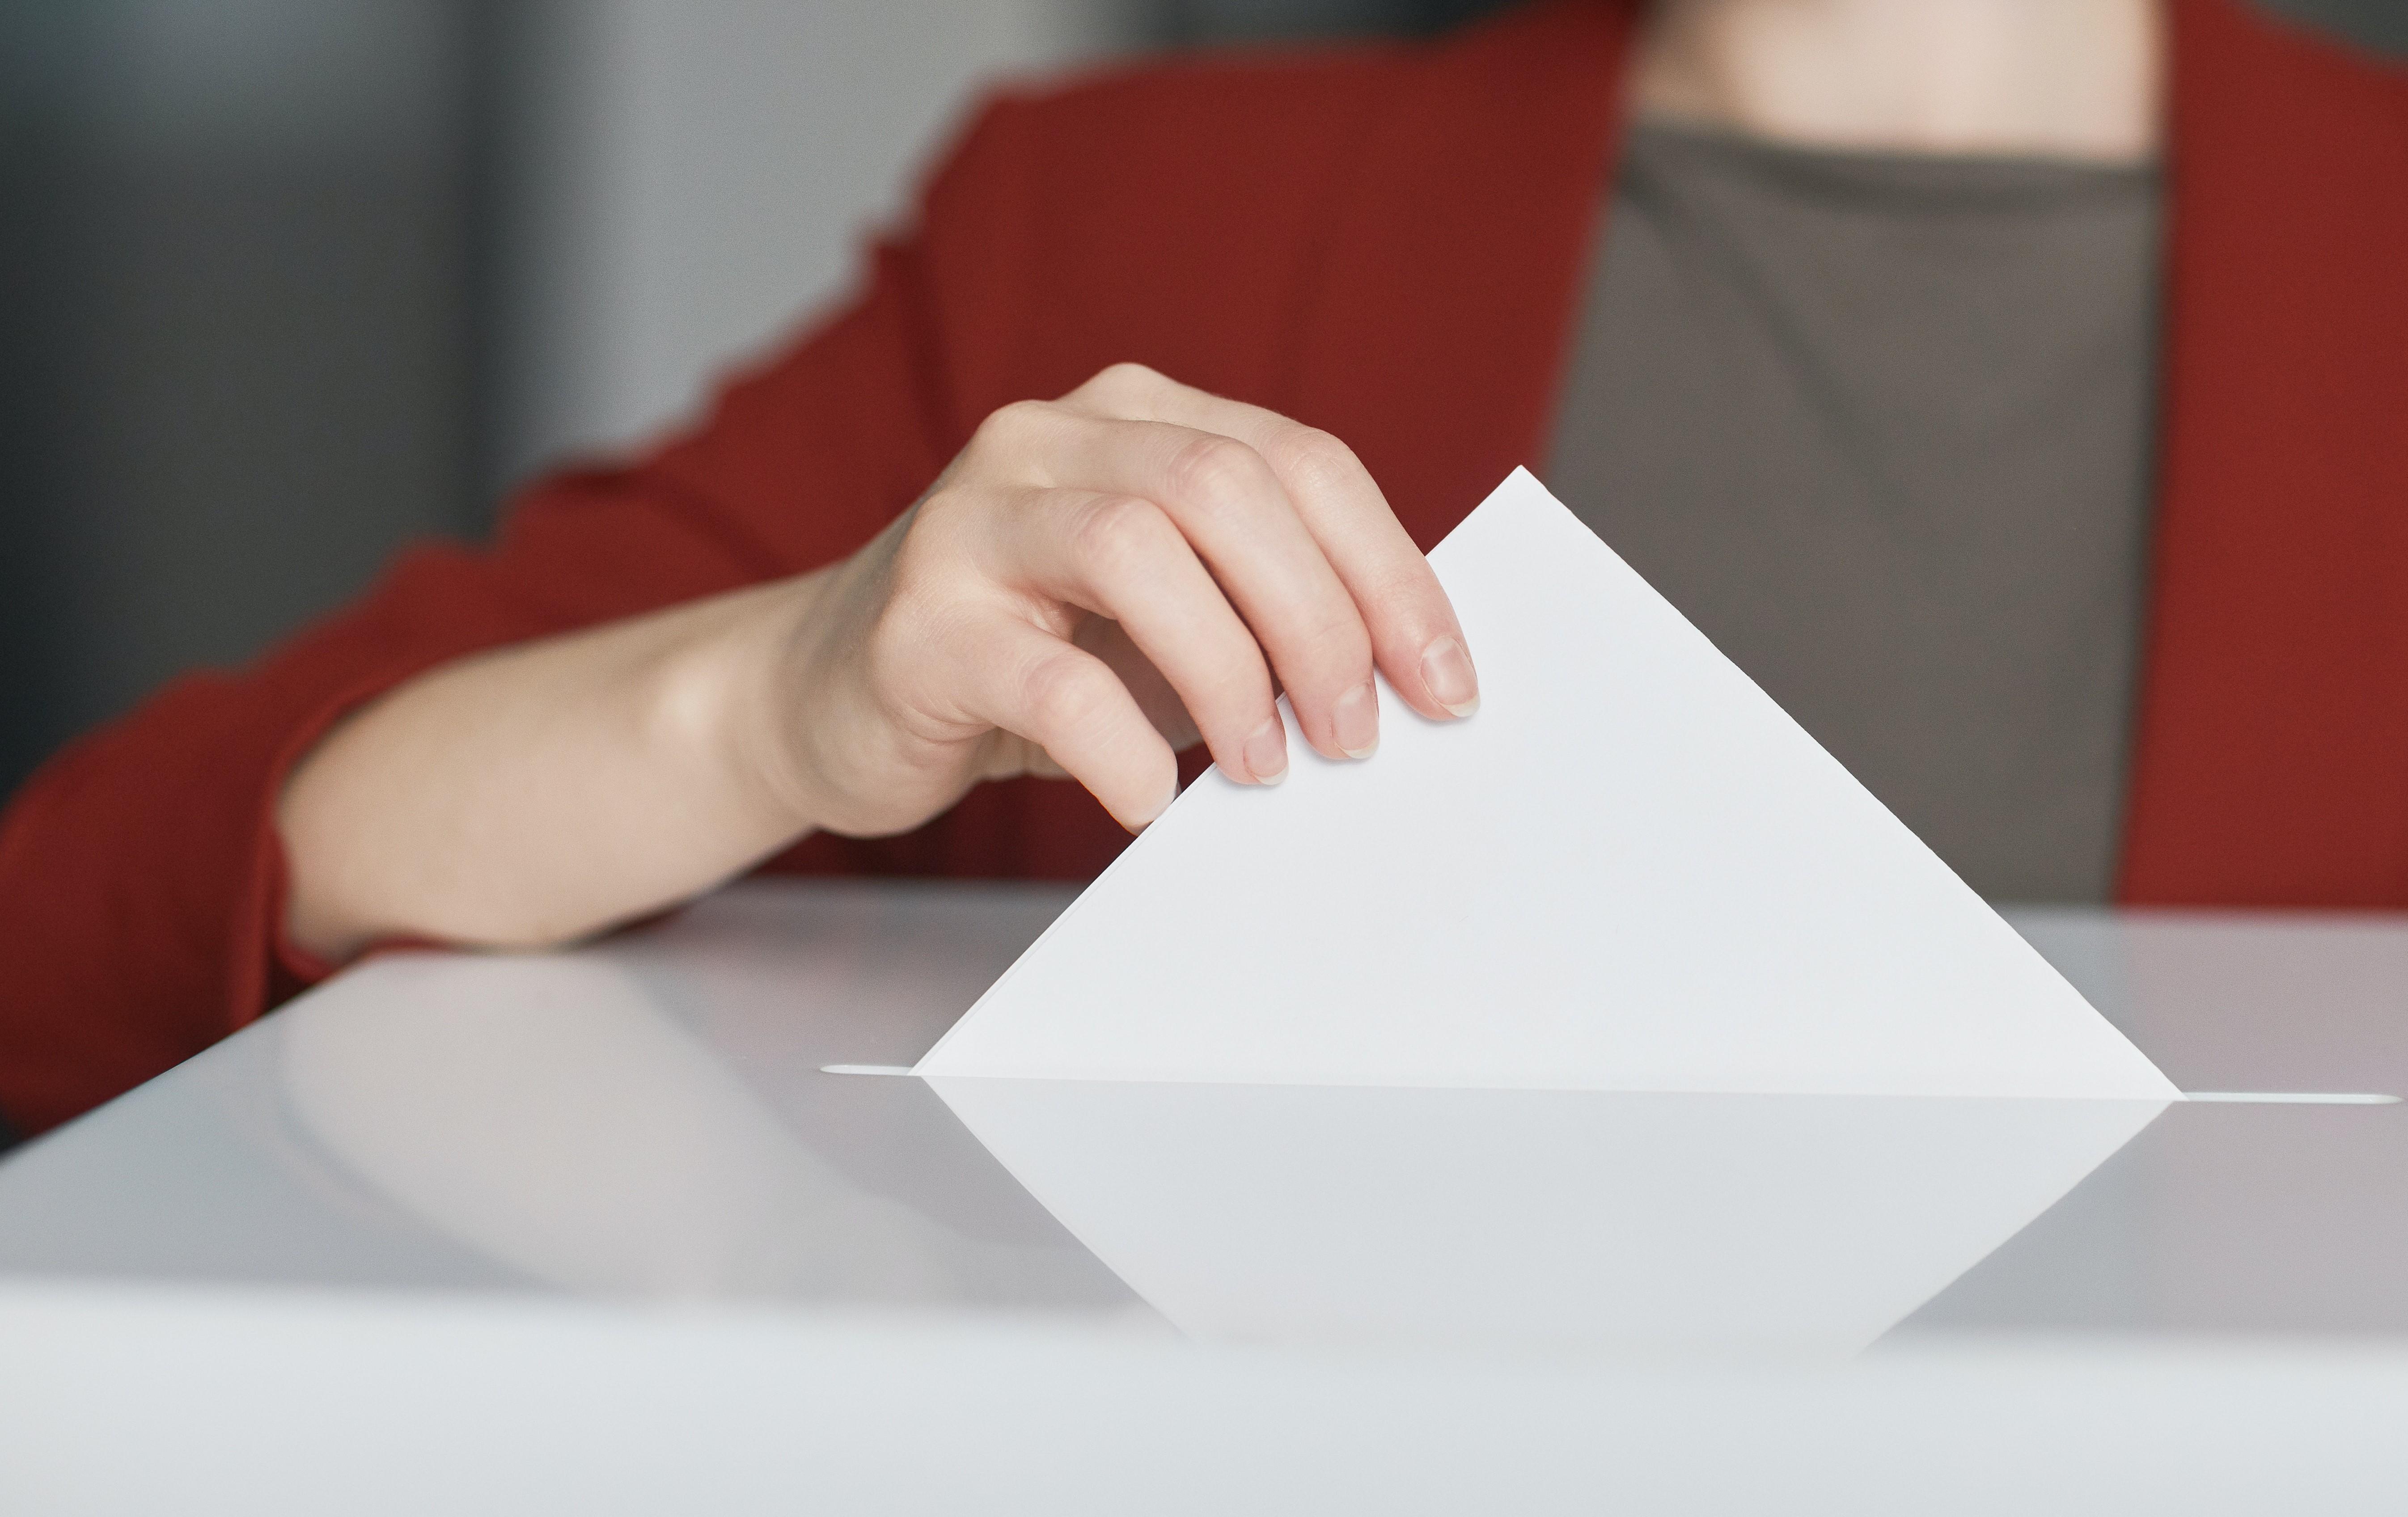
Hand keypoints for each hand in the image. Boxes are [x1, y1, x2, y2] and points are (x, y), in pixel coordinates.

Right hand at [763, 363, 1480, 836]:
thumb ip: (1261, 604)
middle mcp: (1047, 441)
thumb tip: (1406, 675)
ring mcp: (969, 520)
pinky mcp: (916, 624)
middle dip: (1320, 620)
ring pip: (1134, 552)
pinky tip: (1146, 801)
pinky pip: (1049, 680)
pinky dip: (1124, 750)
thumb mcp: (1164, 611)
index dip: (1389, 571)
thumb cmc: (1031, 657)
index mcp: (1132, 417)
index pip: (1297, 462)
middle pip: (1223, 488)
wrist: (829, 697)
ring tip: (1264, 767)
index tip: (1446, 682)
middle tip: (1355, 735)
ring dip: (1229, 674)